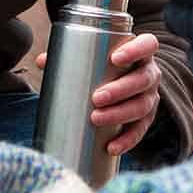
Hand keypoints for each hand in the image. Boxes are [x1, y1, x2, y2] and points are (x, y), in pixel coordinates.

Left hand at [35, 32, 161, 156]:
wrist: (122, 85)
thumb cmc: (104, 67)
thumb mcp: (92, 57)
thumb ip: (68, 56)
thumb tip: (42, 61)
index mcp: (141, 53)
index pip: (147, 45)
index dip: (136, 50)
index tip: (115, 58)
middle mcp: (150, 74)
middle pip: (143, 80)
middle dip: (121, 89)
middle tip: (96, 97)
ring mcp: (150, 97)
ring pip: (142, 106)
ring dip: (120, 114)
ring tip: (96, 118)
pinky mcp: (146, 119)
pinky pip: (140, 131)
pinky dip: (126, 140)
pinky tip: (111, 147)